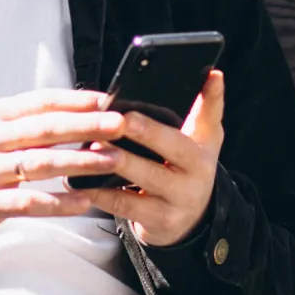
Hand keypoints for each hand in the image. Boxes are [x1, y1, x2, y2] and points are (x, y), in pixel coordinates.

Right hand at [0, 89, 126, 246]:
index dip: (77, 100)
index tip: (109, 100)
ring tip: (113, 160)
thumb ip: (29, 123)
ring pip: (41, 163)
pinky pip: (29, 202)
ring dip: (81, 161)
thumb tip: (83, 113)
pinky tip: (85, 201)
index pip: (41, 102)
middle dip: (86, 125)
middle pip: (45, 129)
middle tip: (120, 124)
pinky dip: (59, 202)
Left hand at [88, 70, 224, 247]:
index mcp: (202, 150)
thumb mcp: (204, 139)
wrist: (189, 219)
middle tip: (112, 121)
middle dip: (141, 134)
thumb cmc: (188, 167)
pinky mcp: (159, 221)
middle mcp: (196, 176)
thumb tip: (214, 73)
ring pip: (144, 178)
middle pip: (168, 150)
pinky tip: (80, 182)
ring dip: (115, 163)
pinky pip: (126, 205)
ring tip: (91, 149)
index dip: (182, 111)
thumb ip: (207, 107)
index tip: (153, 102)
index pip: (197, 124)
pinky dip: (101, 193)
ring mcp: (178, 200)